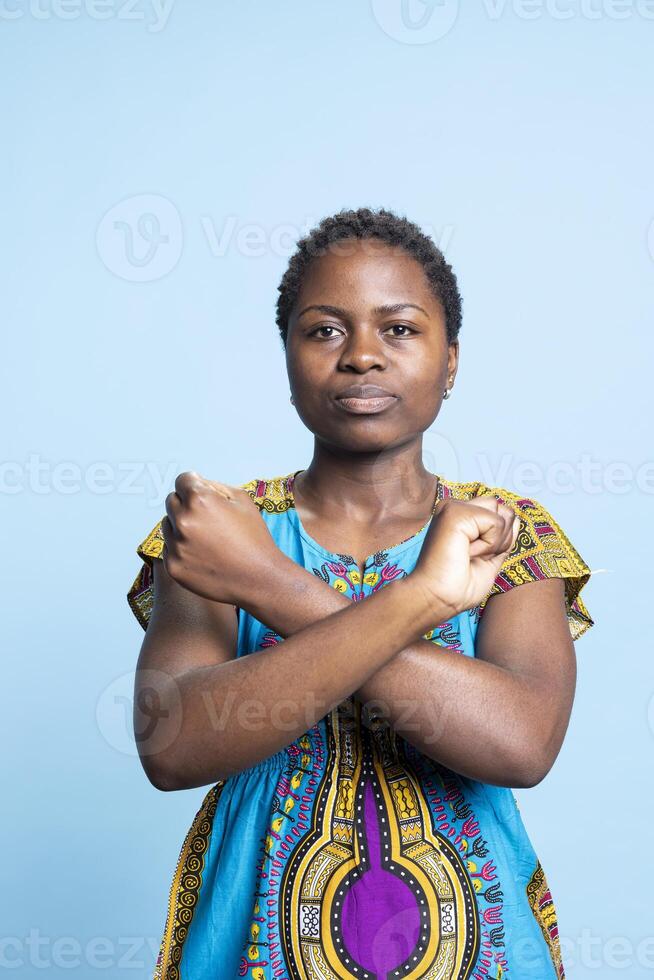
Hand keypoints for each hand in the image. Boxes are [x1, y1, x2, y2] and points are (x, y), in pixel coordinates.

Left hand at [161, 471, 279, 604]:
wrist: (258, 579)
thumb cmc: (254, 539)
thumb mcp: (242, 499)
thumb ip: (215, 486)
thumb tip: (196, 484)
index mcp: (199, 500)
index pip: (182, 480)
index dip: (195, 484)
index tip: (201, 492)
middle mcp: (183, 521)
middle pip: (172, 501)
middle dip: (186, 504)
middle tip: (208, 518)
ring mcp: (176, 546)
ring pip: (167, 524)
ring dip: (181, 526)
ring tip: (207, 538)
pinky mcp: (173, 566)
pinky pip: (169, 548)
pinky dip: (181, 548)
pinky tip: (203, 554)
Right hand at [412, 495, 519, 616]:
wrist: (437, 599)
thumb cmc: (458, 586)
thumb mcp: (490, 558)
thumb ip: (502, 537)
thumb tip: (514, 518)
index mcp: (460, 516)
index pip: (499, 512)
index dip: (499, 539)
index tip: (475, 558)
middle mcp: (455, 507)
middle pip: (503, 509)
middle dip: (500, 539)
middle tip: (474, 557)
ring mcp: (453, 508)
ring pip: (502, 514)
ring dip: (494, 542)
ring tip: (469, 555)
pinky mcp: (455, 513)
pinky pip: (496, 522)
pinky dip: (489, 545)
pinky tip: (467, 553)